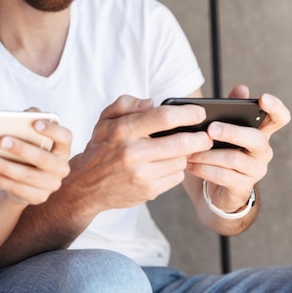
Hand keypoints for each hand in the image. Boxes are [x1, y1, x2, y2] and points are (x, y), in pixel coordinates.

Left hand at [0, 117, 71, 205]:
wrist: (22, 178)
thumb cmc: (27, 148)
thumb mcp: (29, 133)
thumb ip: (30, 119)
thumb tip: (26, 114)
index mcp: (63, 148)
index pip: (65, 137)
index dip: (52, 130)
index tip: (35, 124)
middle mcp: (62, 167)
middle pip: (44, 158)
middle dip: (22, 149)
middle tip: (1, 141)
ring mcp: (52, 184)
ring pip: (28, 176)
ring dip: (6, 167)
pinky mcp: (39, 197)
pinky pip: (18, 189)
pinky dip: (0, 181)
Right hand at [65, 95, 213, 214]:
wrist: (86, 185)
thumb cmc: (101, 147)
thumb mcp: (105, 120)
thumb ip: (125, 103)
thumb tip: (151, 102)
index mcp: (122, 130)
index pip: (163, 117)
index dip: (187, 114)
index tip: (199, 112)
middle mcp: (132, 152)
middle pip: (181, 142)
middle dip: (200, 138)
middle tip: (206, 135)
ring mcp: (141, 174)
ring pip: (181, 160)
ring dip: (185, 155)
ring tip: (179, 150)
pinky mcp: (148, 190)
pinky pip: (176, 177)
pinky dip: (175, 170)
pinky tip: (165, 165)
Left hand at [186, 84, 290, 211]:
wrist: (212, 188)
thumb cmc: (218, 151)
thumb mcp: (221, 129)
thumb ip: (231, 108)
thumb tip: (241, 88)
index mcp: (260, 132)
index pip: (279, 119)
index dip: (275, 108)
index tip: (263, 98)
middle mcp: (262, 151)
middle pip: (255, 138)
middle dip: (232, 132)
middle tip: (210, 129)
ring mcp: (255, 170)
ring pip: (234, 159)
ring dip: (208, 154)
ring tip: (188, 151)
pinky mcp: (242, 187)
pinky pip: (224, 176)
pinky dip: (204, 169)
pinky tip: (189, 165)